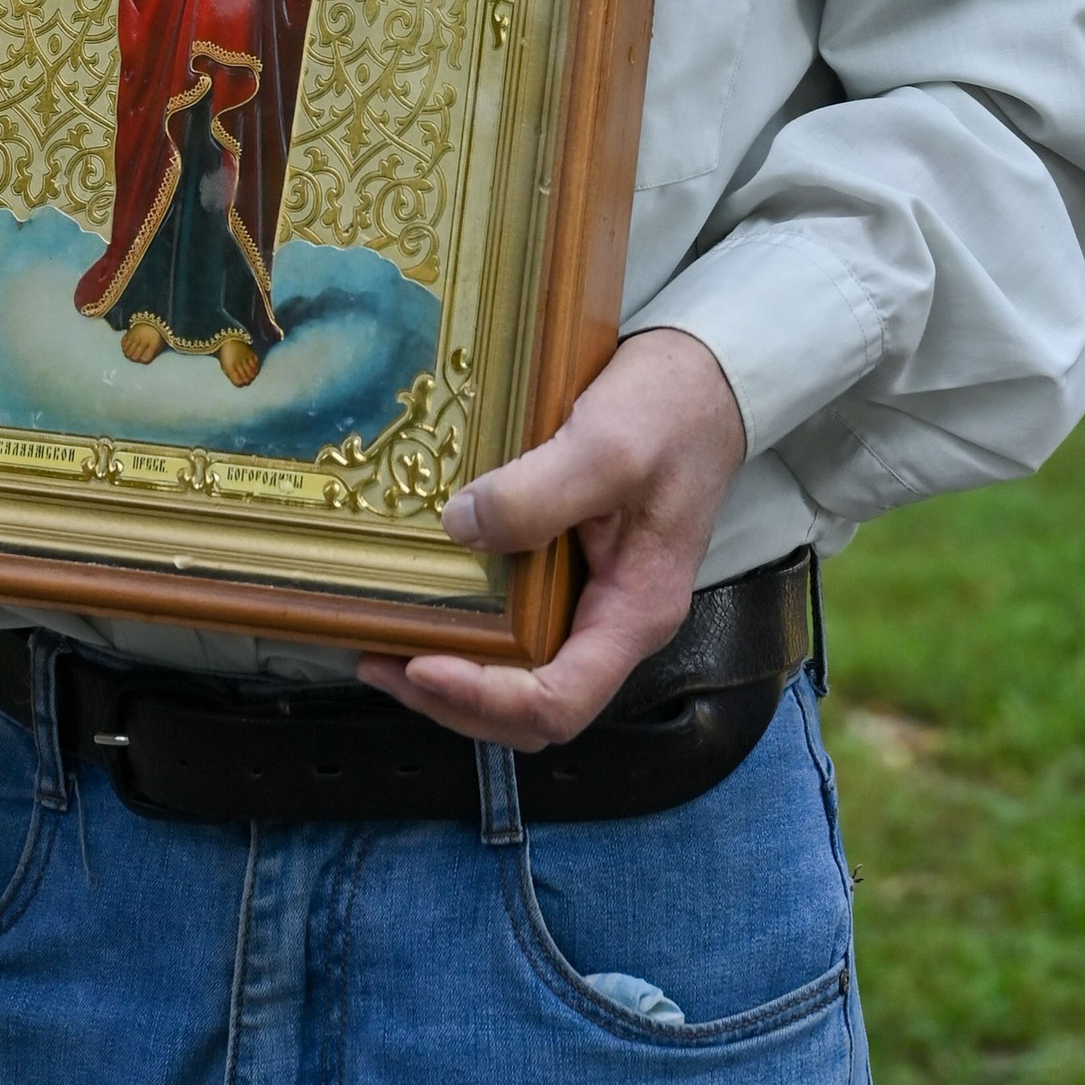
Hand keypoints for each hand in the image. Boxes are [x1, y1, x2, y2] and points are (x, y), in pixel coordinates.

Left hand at [358, 328, 745, 748]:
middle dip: (453, 701)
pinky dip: (468, 629)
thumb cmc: (670, 411)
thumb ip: (538, 493)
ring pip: (521, 673)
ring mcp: (593, 597)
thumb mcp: (606, 445)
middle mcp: (614, 621)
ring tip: (383, 646)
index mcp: (635, 612)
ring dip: (453, 673)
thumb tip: (460, 528)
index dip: (485, 698)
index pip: (561, 702)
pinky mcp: (572, 569)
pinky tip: (425, 601)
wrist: (704, 377)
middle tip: (380, 663)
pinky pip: (517, 625)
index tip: (422, 663)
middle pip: (533, 707)